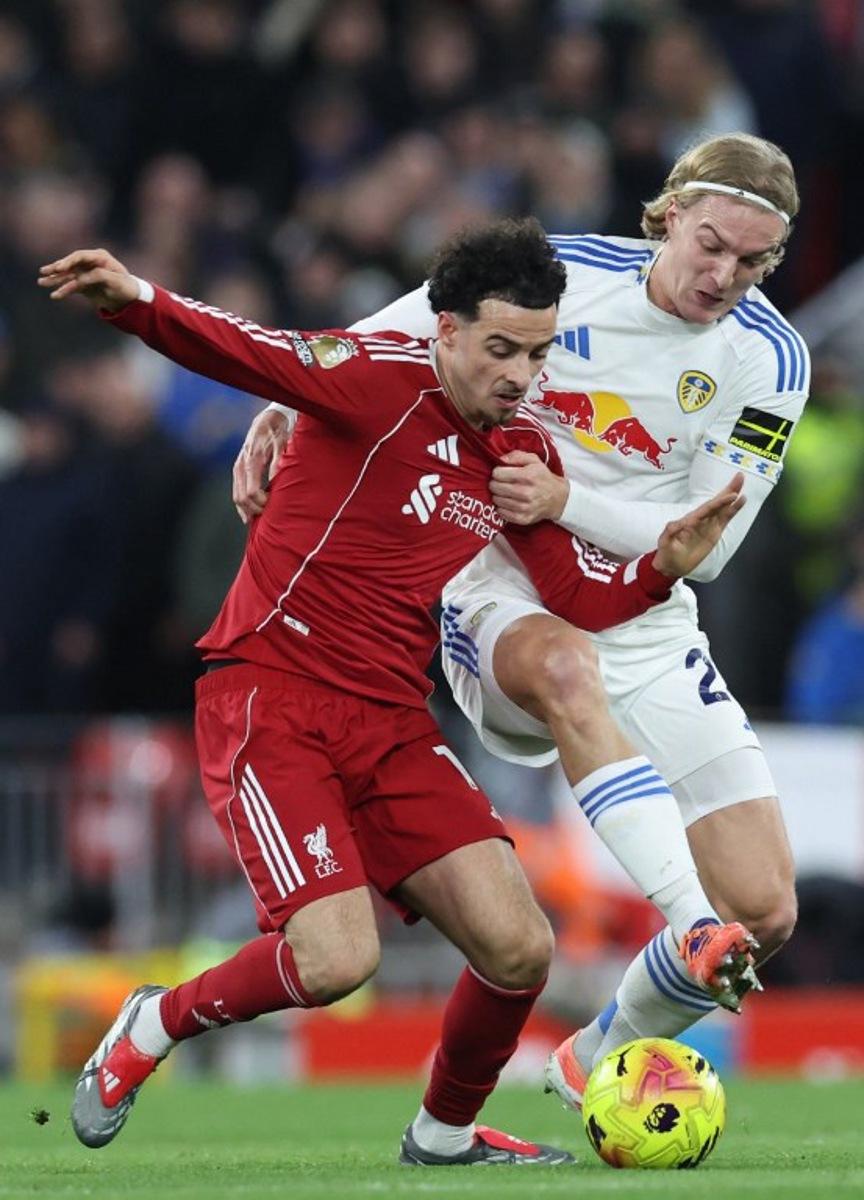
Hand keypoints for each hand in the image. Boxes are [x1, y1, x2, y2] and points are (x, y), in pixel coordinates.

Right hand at [37, 248, 138, 312]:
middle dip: (57, 268)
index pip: (80, 256)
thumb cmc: (127, 287)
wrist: (131, 300)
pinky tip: (54, 295)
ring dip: (54, 279)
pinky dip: (63, 291)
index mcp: (100, 257)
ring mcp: (86, 274)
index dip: (68, 261)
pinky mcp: (84, 285)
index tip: (59, 268)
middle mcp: (90, 264)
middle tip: (44, 271)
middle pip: (70, 264)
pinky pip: (71, 287)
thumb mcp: (116, 281)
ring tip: (41, 282)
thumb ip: (99, 276)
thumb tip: (82, 278)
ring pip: (67, 276)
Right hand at [232, 407, 292, 523]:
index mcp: (252, 459)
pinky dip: (242, 505)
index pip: (251, 491)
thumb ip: (278, 465)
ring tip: (261, 518)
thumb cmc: (278, 432)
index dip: (261, 503)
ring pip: (236, 496)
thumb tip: (276, 485)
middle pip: (241, 497)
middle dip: (254, 509)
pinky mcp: (238, 469)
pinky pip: (236, 491)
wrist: (268, 420)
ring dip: (247, 509)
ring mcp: (238, 466)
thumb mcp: (282, 446)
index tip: (273, 506)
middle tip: (269, 514)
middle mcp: (241, 464)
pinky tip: (249, 515)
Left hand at [490, 450, 568, 524]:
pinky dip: (502, 507)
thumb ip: (516, 456)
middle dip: (495, 483)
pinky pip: (501, 513)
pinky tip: (508, 503)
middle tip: (502, 483)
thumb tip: (501, 460)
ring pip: (497, 500)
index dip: (498, 472)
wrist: (558, 498)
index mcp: (528, 476)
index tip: (502, 473)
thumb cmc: (542, 477)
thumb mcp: (533, 460)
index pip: (497, 473)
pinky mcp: (523, 518)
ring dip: (498, 495)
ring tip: (506, 493)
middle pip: (495, 487)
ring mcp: (524, 507)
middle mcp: (526, 492)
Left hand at [653, 473, 744, 577]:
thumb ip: (670, 532)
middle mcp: (701, 519)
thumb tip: (677, 523)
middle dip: (728, 490)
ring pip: (723, 509)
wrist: (672, 565)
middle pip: (717, 502)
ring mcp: (708, 525)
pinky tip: (739, 503)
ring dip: (733, 499)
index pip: (706, 508)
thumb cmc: (666, 552)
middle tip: (739, 477)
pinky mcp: (714, 532)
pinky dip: (733, 511)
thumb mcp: (665, 542)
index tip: (731, 496)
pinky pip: (725, 520)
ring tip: (742, 488)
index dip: (719, 502)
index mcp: (690, 519)